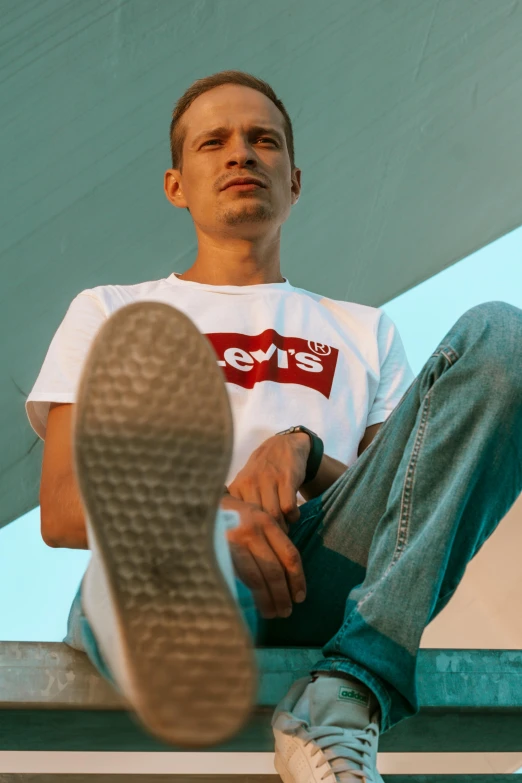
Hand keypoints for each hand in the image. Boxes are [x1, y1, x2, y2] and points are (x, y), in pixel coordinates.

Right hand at [220, 493, 306, 618]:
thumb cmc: (232, 515)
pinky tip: (253, 604)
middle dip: (283, 595)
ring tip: (272, 613)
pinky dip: (249, 594)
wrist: (201, 506)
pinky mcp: (220, 552)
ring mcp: (235, 542)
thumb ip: (271, 539)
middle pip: (275, 570)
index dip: (298, 579)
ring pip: (258, 578)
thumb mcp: (255, 518)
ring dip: (267, 600)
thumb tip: (288, 573)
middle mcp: (253, 531)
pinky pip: (239, 578)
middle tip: (286, 612)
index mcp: (267, 522)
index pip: (290, 555)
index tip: (300, 597)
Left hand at [227, 433, 310, 533]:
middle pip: (257, 520)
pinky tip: (293, 515)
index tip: (256, 540)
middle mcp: (250, 483)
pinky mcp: (286, 479)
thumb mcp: (245, 484)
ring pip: (274, 515)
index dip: (248, 533)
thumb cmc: (261, 472)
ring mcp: (268, 480)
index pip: (238, 518)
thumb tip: (238, 535)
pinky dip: (293, 516)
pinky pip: (289, 508)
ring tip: (285, 529)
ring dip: (282, 527)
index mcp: (237, 487)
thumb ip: (240, 505)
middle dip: (268, 533)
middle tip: (274, 538)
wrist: (283, 446)